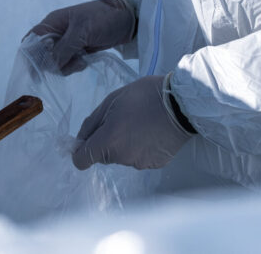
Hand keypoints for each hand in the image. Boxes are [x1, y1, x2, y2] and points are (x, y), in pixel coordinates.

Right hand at [28, 0, 135, 73]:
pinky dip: (74, 66)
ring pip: (56, 62)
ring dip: (66, 66)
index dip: (30, 56)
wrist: (128, 18)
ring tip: (81, 62)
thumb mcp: (82, 31)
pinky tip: (85, 62)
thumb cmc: (103, 18)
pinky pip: (68, 64)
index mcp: (53, 22)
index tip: (35, 72)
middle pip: (42, 55)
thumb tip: (49, 66)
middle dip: (53, 64)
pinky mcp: (78, 50)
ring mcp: (67, 43)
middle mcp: (57, 33)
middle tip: (71, 63)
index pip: (32, 40)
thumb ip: (64, 49)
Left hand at [72, 74, 191, 170]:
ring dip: (124, 144)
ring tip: (140, 124)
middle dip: (106, 141)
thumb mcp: (112, 101)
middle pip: (103, 156)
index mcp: (109, 141)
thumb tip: (79, 140)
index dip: (80, 150)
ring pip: (122, 156)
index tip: (86, 141)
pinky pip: (139, 158)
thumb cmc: (144, 97)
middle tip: (121, 120)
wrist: (181, 104)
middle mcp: (122, 157)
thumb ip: (92, 123)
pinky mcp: (156, 164)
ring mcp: (140, 163)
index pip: (82, 160)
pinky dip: (141, 148)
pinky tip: (151, 132)